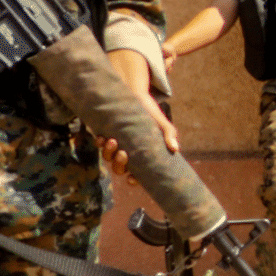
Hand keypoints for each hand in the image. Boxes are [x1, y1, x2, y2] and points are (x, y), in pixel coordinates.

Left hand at [98, 48, 178, 181]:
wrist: (136, 95)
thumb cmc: (150, 112)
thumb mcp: (161, 122)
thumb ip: (169, 134)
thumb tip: (176, 148)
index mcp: (141, 155)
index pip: (136, 174)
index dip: (133, 180)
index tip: (132, 178)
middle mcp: (127, 153)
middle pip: (119, 169)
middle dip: (119, 164)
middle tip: (123, 153)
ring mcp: (116, 145)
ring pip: (108, 158)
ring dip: (108, 153)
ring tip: (112, 141)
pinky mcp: (106, 134)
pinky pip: (99, 144)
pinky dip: (99, 143)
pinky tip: (102, 137)